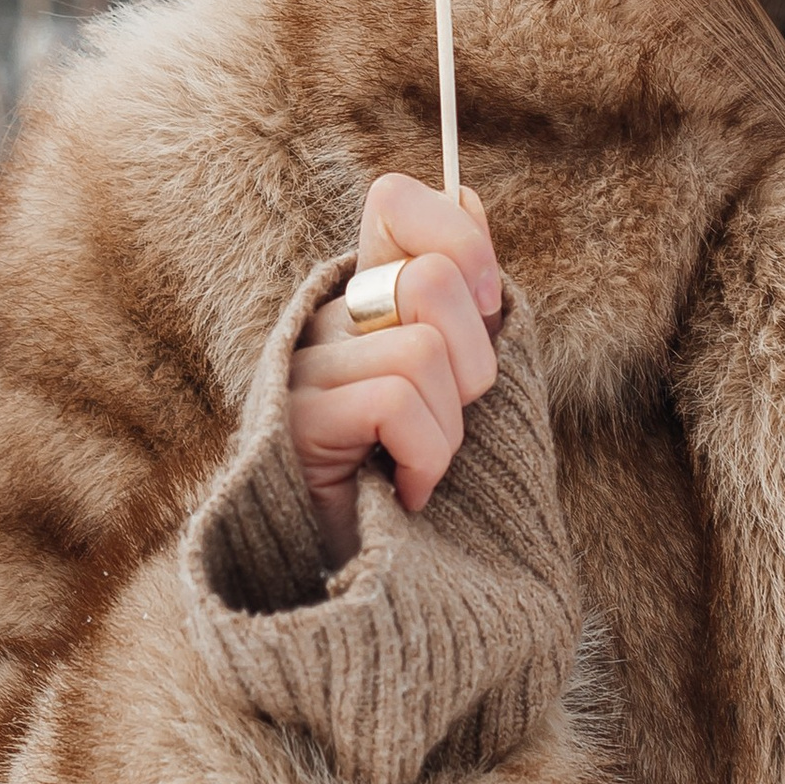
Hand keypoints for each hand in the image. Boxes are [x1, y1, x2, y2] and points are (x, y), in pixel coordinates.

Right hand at [287, 176, 503, 564]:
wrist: (372, 589)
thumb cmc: (417, 477)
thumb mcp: (459, 377)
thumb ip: (463, 295)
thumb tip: (468, 194)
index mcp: (367, 299)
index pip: (396, 201)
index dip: (457, 239)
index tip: (486, 306)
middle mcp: (328, 321)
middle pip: (430, 278)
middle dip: (473, 362)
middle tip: (450, 419)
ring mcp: (305, 369)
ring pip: (422, 353)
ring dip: (449, 430)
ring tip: (421, 467)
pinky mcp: (298, 423)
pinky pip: (398, 402)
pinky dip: (425, 458)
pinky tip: (405, 493)